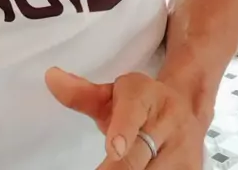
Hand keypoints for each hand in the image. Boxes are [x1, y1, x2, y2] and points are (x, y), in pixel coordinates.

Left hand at [45, 67, 206, 168]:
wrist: (187, 106)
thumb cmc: (140, 104)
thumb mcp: (112, 94)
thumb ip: (81, 93)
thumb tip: (50, 78)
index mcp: (144, 96)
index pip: (133, 112)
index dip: (123, 131)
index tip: (113, 148)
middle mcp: (168, 121)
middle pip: (140, 154)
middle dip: (119, 168)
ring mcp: (184, 149)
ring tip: (111, 169)